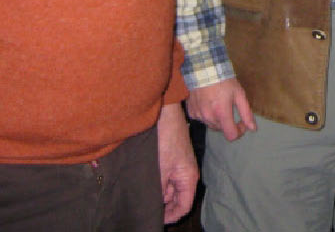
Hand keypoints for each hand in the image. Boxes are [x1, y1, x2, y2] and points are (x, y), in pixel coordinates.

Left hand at [156, 103, 197, 223]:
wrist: (166, 115)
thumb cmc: (166, 140)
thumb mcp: (161, 170)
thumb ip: (160, 190)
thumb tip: (157, 206)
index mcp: (189, 178)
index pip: (184, 206)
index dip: (171, 216)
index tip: (156, 219)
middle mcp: (187, 174)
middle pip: (178, 199)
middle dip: (165, 207)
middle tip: (147, 210)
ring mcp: (180, 167)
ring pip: (171, 189)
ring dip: (160, 195)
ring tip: (145, 198)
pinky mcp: (173, 160)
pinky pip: (167, 179)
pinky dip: (159, 184)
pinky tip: (147, 185)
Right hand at [185, 78, 256, 141]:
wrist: (203, 69)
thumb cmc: (224, 81)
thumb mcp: (239, 94)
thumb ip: (246, 113)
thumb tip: (253, 129)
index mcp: (221, 113)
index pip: (231, 135)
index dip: (239, 132)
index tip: (241, 123)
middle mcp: (209, 117)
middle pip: (222, 129)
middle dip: (228, 122)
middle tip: (230, 108)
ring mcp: (198, 115)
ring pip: (212, 125)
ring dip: (217, 119)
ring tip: (219, 103)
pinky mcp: (191, 112)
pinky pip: (202, 119)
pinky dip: (207, 115)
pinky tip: (208, 103)